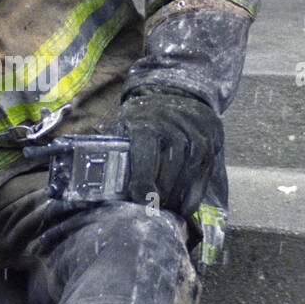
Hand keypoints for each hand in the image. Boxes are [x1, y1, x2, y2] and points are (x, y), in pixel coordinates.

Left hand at [118, 86, 222, 218]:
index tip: (140, 200)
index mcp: (145, 122)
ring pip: (189, 171)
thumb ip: (113, 149)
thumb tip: (93, 180)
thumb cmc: (142, 118)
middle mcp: (173, 125)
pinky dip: (194, 194)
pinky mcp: (211, 139)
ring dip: (178, 196)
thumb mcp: (123, 126)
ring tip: (167, 209)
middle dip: (161, 194)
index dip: (143, 181)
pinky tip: (185, 207)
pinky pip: (204, 172)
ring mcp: (195, 131)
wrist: (175, 93)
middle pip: (169, 167)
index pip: (145, 155)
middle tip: (153, 210)